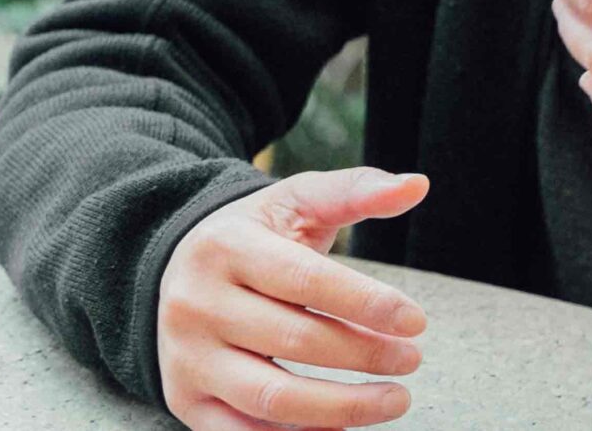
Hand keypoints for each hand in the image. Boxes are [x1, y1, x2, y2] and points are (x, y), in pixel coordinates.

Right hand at [155, 166, 430, 429]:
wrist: (174, 268)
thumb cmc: (254, 235)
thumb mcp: (296, 200)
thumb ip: (357, 190)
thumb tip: (417, 185)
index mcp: (227, 248)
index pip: (305, 281)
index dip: (366, 304)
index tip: (416, 321)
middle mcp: (197, 304)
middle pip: (294, 341)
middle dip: (365, 355)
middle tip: (412, 359)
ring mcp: (188, 358)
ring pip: (271, 399)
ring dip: (342, 408)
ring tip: (393, 399)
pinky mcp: (186, 400)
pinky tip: (343, 426)